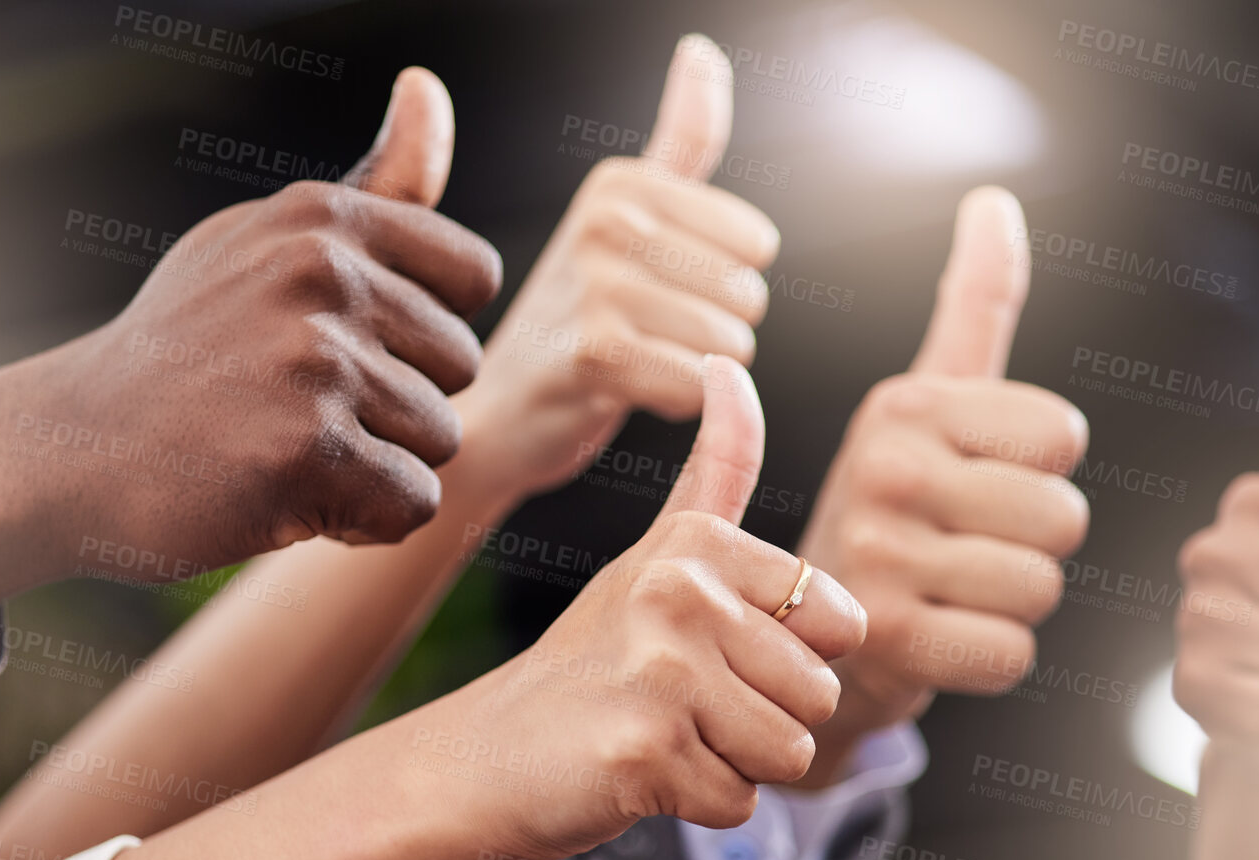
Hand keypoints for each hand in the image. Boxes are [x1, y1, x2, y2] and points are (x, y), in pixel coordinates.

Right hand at [0, 69, 503, 613]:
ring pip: (443, 437)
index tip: (345, 343)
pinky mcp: (307, 449)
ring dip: (377, 465)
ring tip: (284, 447)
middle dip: (399, 404)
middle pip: (462, 366)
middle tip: (295, 405)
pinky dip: (363, 522)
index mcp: (321, 218)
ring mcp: (313, 360)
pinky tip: (287, 496)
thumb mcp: (268, 245)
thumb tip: (428, 85)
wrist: (71, 448)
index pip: (472, 277)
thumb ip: (373, 190)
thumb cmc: (191, 352)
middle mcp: (321, 273)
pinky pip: (413, 504)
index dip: (424, 332)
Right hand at [430, 356, 864, 859]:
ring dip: (738, 763)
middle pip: (821, 693)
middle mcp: (681, 594)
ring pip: (793, 751)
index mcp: (698, 544)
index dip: (792, 657)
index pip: (842, 622)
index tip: (714, 652)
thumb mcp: (655, 556)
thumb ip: (715, 471)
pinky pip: (741, 802)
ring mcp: (661, 672)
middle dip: (766, 719)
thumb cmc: (593, 663)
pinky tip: (644, 773)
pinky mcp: (646, 750)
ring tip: (667, 735)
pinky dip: (701, 804)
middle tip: (683, 706)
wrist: (489, 754)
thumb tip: (733, 369)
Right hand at [458, 34, 779, 496]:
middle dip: (714, 331)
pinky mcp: (593, 356)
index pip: (757, 244)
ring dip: (696, 370)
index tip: (660, 291)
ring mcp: (595, 287)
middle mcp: (605, 222)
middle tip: (647, 336)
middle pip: (748, 295)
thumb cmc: (576, 315)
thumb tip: (703, 51)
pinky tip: (630, 393)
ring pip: (728, 344)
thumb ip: (678, 140)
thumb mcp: (624, 213)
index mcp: (620, 182)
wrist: (502, 409)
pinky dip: (677, 402)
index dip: (724, 283)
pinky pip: (695, 383)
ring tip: (638, 363)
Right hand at [796, 188, 1088, 779]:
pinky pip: (1011, 653)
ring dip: (1010, 606)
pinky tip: (938, 640)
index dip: (1038, 471)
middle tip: (962, 550)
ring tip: (947, 593)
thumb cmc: (888, 512)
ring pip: (1041, 587)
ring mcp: (882, 554)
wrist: (794, 630)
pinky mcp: (888, 638)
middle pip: (1062, 516)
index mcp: (905, 407)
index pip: (1062, 435)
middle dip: (1032, 546)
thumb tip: (995, 199)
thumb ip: (973, 304)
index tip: (976, 482)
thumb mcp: (921, 403)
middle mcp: (886, 469)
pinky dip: (988, 658)